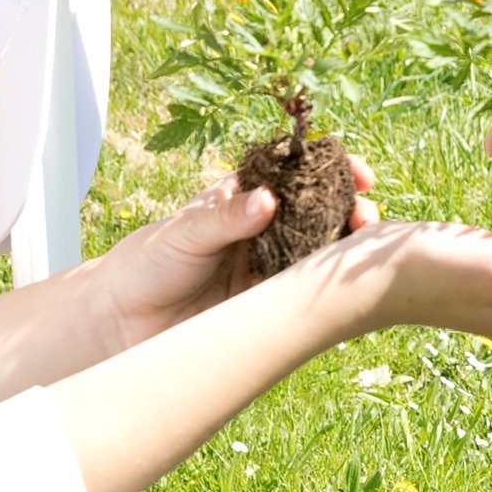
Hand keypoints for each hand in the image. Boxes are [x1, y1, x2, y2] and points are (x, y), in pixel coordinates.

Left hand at [89, 159, 380, 349]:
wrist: (123, 323)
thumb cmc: (147, 265)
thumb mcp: (184, 233)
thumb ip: (225, 217)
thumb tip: (267, 200)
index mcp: (241, 198)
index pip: (293, 174)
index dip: (328, 169)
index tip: (357, 171)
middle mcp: (262, 229)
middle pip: (317, 211)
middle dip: (349, 209)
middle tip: (367, 216)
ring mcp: (269, 266)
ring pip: (319, 250)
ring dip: (344, 246)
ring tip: (362, 247)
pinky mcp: (269, 304)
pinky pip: (306, 290)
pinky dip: (327, 285)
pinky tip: (344, 282)